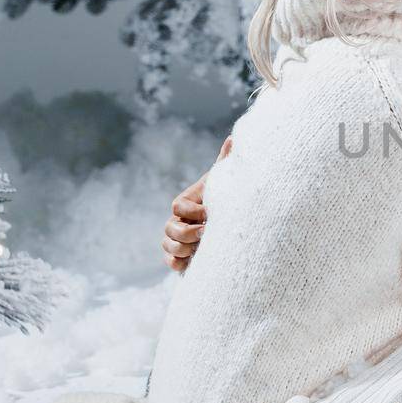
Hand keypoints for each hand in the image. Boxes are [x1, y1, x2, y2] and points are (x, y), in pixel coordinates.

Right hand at [162, 136, 231, 271]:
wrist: (231, 225)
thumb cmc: (227, 201)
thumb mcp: (224, 183)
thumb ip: (225, 162)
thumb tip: (234, 138)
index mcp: (186, 202)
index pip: (178, 207)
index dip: (191, 211)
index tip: (210, 214)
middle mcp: (178, 221)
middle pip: (169, 228)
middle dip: (186, 232)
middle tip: (206, 233)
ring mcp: (177, 240)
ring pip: (167, 246)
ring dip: (182, 248)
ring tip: (200, 247)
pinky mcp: (181, 258)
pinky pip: (170, 263)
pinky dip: (178, 263)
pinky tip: (192, 261)